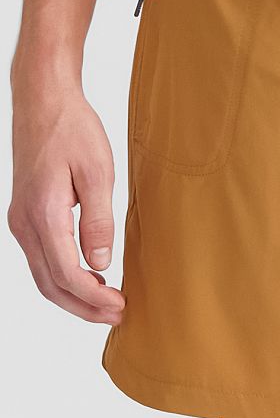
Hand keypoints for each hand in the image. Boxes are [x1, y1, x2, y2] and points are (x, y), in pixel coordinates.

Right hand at [8, 84, 125, 324]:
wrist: (44, 101)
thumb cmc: (72, 130)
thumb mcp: (97, 172)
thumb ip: (98, 220)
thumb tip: (100, 262)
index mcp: (43, 214)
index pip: (67, 273)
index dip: (94, 297)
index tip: (121, 306)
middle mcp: (24, 223)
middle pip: (50, 285)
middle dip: (83, 307)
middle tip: (117, 316)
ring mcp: (20, 221)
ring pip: (43, 276)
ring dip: (73, 296)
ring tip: (106, 306)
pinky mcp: (25, 215)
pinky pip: (41, 259)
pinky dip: (63, 278)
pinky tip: (89, 279)